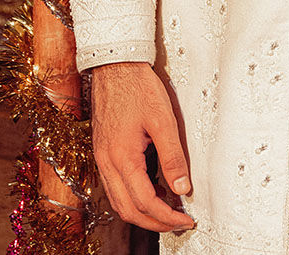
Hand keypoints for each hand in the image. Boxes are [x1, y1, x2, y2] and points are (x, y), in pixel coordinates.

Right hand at [91, 61, 194, 232]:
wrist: (114, 65)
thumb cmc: (138, 87)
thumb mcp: (163, 119)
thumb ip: (173, 157)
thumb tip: (182, 189)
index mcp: (121, 158)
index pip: (145, 203)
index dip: (167, 217)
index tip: (186, 220)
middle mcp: (107, 163)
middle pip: (128, 210)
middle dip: (155, 222)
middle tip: (179, 223)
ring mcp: (102, 158)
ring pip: (119, 202)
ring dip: (142, 213)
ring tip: (168, 210)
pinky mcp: (102, 151)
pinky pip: (114, 187)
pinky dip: (132, 197)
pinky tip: (151, 189)